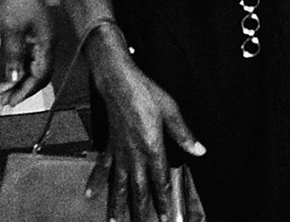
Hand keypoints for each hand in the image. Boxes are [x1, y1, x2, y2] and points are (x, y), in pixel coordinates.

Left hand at [0, 0, 53, 106]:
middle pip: (38, 74)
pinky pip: (28, 58)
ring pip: (32, 67)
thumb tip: (14, 80)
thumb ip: (13, 57)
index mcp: (47, 43)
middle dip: (22, 89)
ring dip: (18, 80)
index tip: (10, 101)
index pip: (40, 75)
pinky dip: (17, 68)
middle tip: (4, 101)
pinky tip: (6, 73)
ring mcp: (41, 38)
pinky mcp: (33, 34)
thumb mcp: (11, 30)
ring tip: (2, 91)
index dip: (26, 90)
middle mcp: (47, 43)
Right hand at [87, 39, 203, 221]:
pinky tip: (90, 194)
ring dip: (117, 205)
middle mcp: (134, 154)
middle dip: (141, 211)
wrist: (118, 81)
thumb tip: (199, 150)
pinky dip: (96, 182)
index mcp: (152, 147)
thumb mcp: (171, 110)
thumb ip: (184, 134)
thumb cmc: (145, 93)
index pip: (160, 181)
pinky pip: (102, 168)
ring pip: (119, 184)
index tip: (168, 218)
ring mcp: (119, 152)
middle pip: (138, 190)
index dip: (164, 201)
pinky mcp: (109, 144)